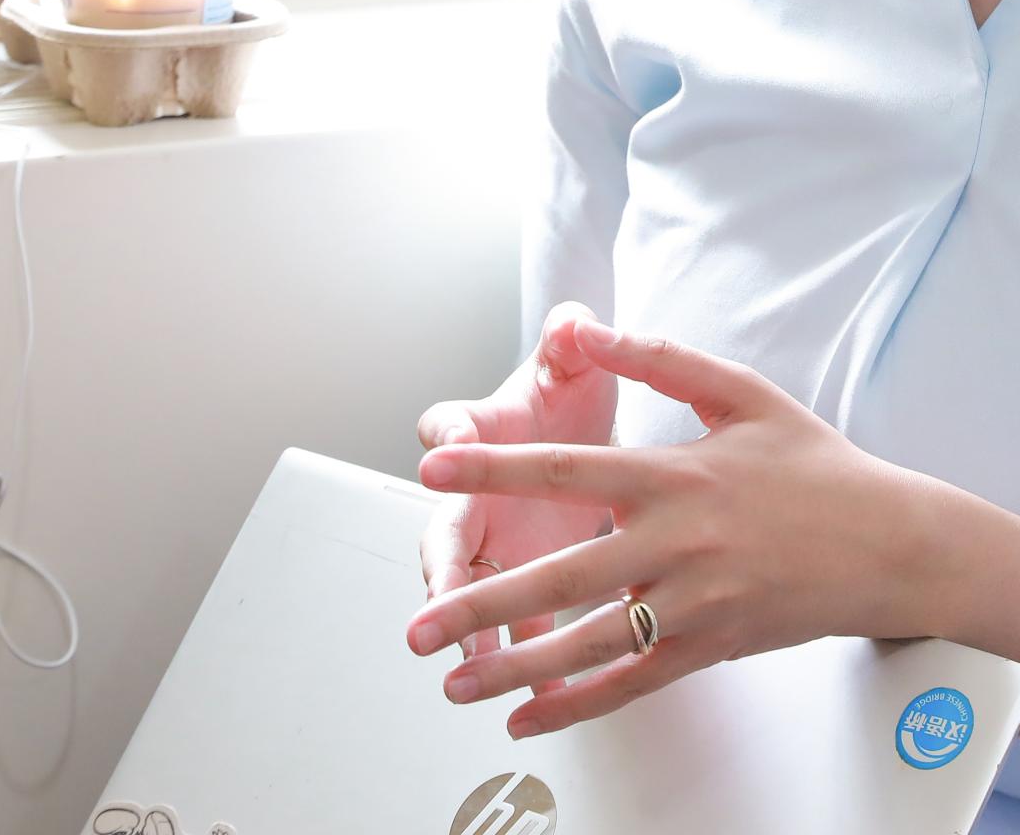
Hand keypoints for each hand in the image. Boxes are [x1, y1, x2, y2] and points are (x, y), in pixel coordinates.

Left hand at [402, 319, 948, 736]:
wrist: (893, 542)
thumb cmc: (818, 467)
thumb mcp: (742, 394)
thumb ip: (659, 359)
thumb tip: (588, 330)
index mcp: (676, 474)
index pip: (567, 468)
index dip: (494, 470)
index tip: (433, 471)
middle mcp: (677, 543)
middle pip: (561, 577)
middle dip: (481, 603)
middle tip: (419, 623)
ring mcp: (693, 602)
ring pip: (588, 643)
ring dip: (512, 666)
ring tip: (453, 681)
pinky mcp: (710, 646)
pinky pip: (632, 681)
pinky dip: (575, 702)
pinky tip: (527, 714)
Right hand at [415, 302, 620, 671]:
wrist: (586, 426)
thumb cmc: (566, 391)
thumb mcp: (571, 360)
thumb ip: (570, 340)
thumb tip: (572, 322)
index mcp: (481, 433)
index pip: (448, 431)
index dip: (445, 441)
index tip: (439, 454)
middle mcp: (476, 493)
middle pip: (445, 534)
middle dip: (440, 576)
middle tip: (433, 612)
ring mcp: (496, 541)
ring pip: (474, 591)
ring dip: (472, 632)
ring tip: (473, 672)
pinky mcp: (527, 576)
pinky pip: (519, 625)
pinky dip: (525, 660)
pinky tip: (538, 697)